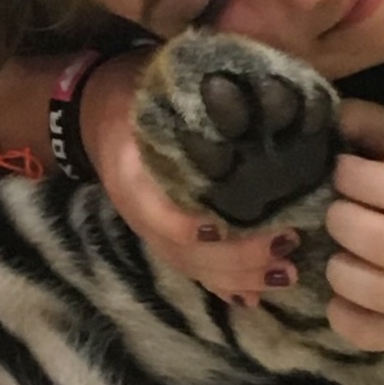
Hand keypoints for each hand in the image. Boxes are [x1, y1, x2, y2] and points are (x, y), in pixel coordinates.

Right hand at [73, 49, 304, 304]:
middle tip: (287, 241)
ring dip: (240, 277)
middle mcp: (140, 212)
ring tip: (285, 273)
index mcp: (131, 175)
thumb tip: (262, 89)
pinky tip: (255, 295)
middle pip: (187, 252)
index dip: (188, 229)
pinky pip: (194, 269)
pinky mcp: (164, 237)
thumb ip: (198, 98)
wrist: (96, 115)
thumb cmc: (135, 97)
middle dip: (238, 256)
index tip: (224, 228)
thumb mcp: (153, 89)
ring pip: (194, 267)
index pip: (158, 216)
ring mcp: (151, 229)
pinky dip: (225, 286)